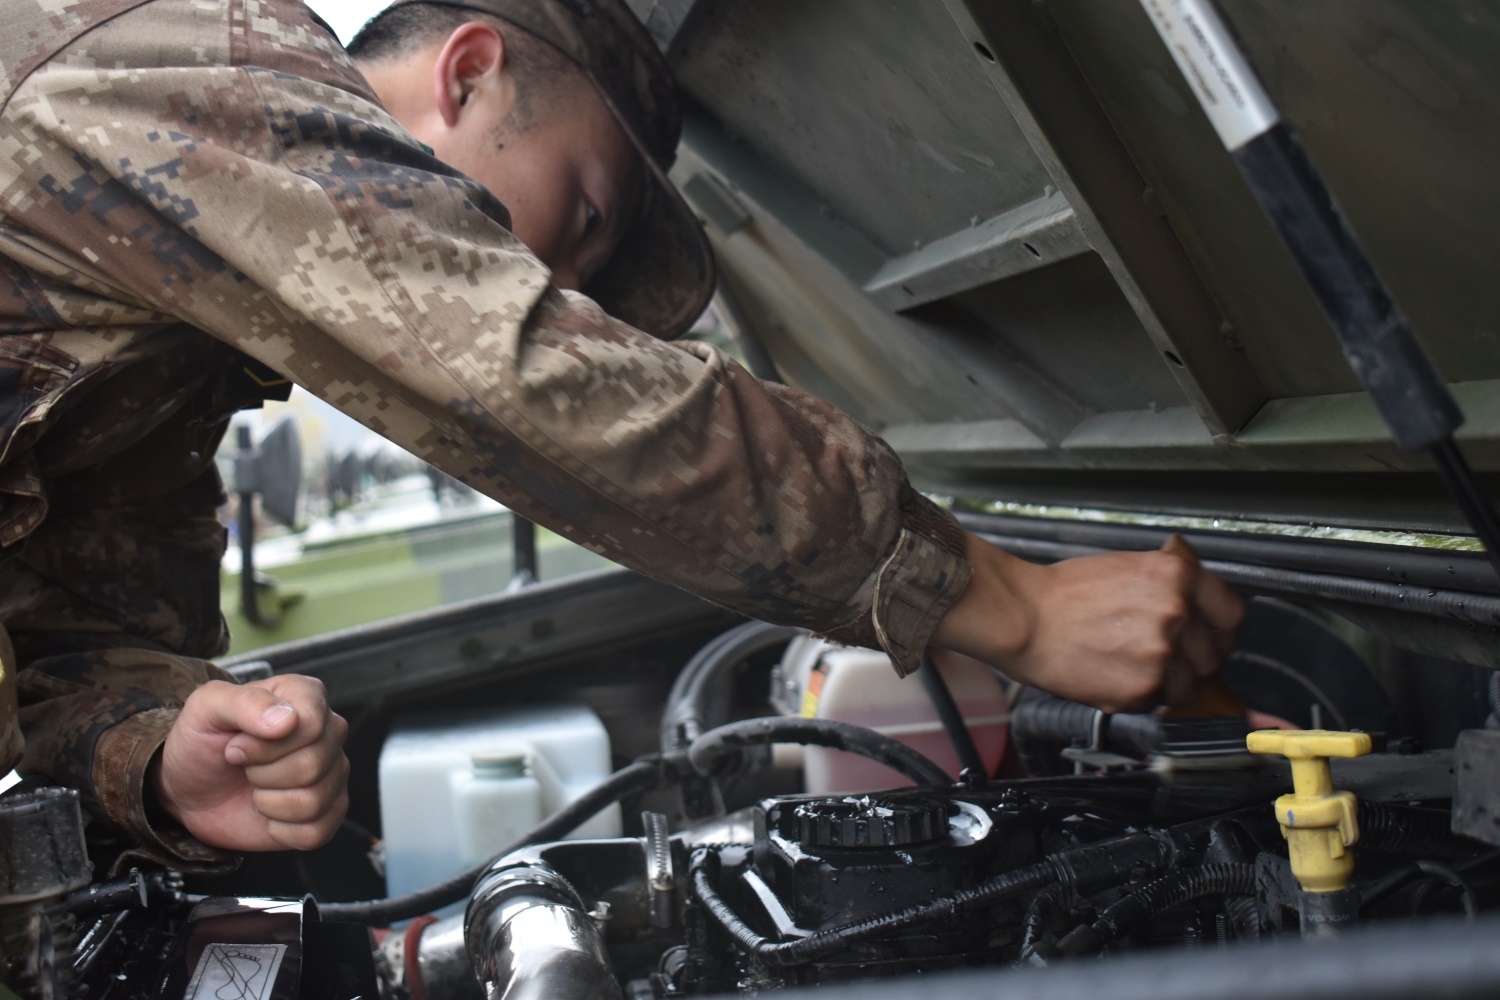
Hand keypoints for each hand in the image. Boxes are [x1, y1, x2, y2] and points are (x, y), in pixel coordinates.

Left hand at [151, 675, 348, 850]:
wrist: (190, 789)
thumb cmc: (201, 743)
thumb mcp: (206, 709)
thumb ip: (245, 702)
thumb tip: (287, 721)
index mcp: (306, 697)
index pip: (311, 725)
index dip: (266, 745)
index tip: (235, 746)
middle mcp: (329, 732)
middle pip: (312, 765)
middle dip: (261, 774)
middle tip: (244, 767)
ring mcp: (333, 773)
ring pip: (313, 801)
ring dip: (268, 802)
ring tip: (254, 787)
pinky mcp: (327, 812)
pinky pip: (316, 832)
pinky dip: (280, 830)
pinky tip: (267, 812)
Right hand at [932, 533, 1243, 712]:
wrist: (1023, 619)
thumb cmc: (1062, 594)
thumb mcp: (1128, 568)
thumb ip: (1170, 588)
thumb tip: (1198, 606)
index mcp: (1176, 576)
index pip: (1230, 612)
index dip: (1219, 628)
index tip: (1210, 635)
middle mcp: (1176, 613)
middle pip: (1214, 653)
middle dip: (1193, 658)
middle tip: (1163, 654)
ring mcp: (1162, 654)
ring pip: (1190, 683)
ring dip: (1169, 681)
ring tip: (1132, 665)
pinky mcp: (1142, 688)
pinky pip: (1160, 700)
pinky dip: (1143, 695)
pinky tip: (1116, 674)